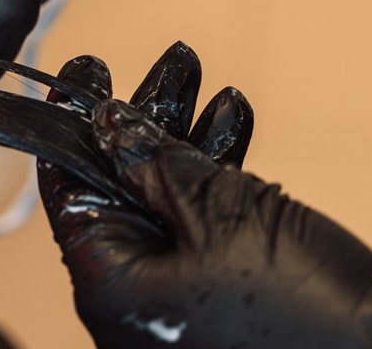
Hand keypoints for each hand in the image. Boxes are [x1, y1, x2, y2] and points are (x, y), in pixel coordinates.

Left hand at [40, 43, 371, 348]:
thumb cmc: (302, 306)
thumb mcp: (215, 211)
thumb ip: (151, 161)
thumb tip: (109, 124)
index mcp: (110, 287)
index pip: (69, 191)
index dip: (74, 125)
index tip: (83, 75)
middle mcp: (135, 301)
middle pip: (121, 188)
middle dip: (141, 118)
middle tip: (150, 66)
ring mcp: (181, 301)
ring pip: (167, 199)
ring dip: (183, 134)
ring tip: (194, 73)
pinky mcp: (227, 297)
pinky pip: (204, 225)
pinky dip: (215, 174)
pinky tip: (229, 116)